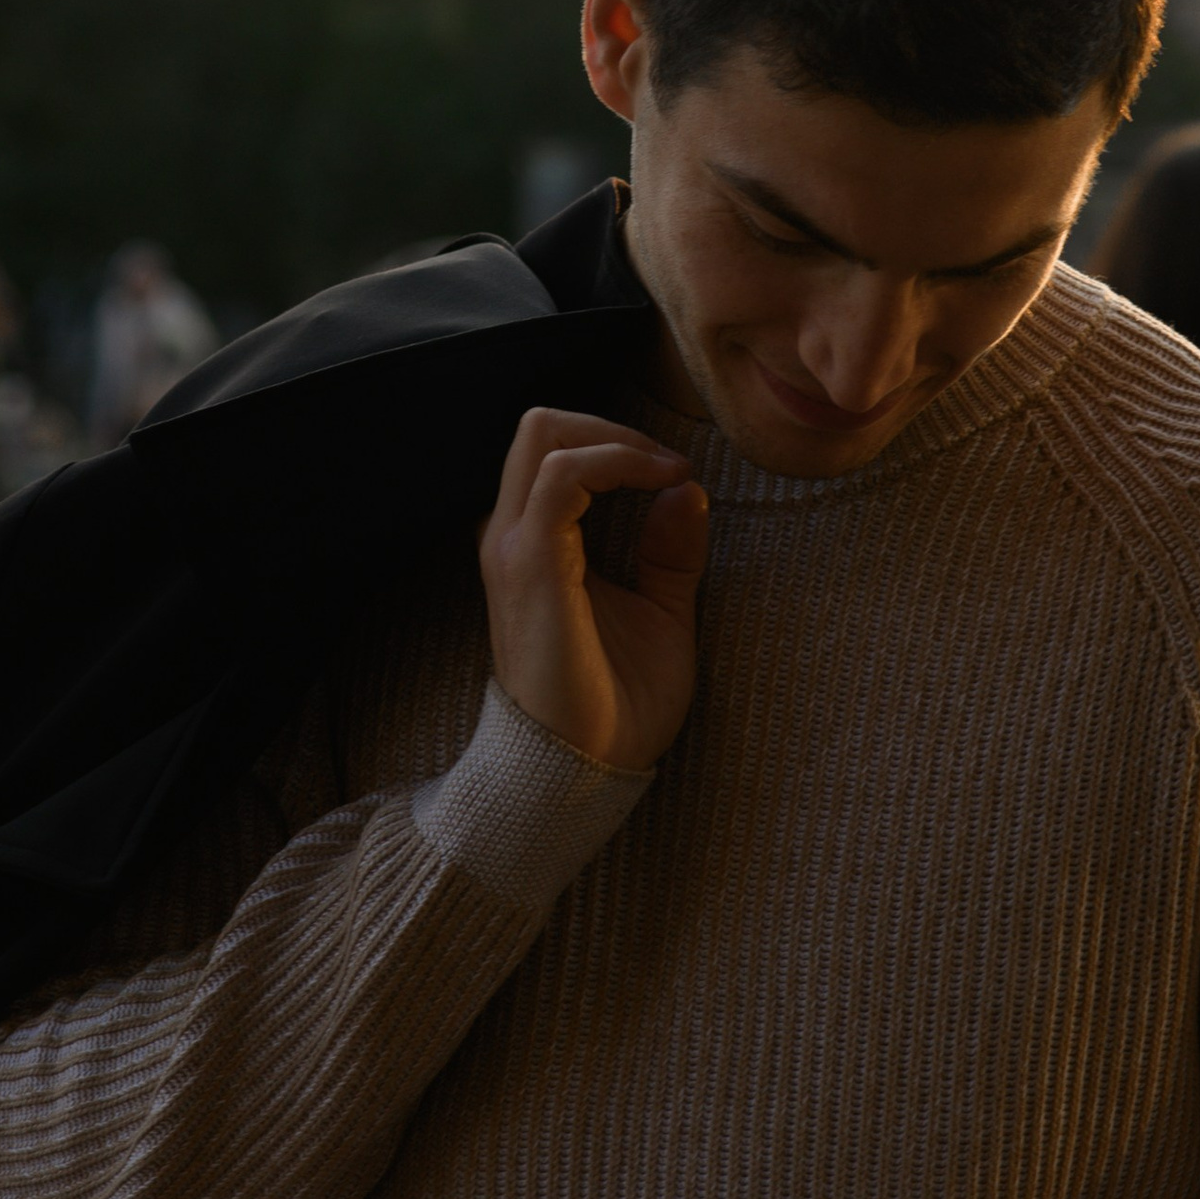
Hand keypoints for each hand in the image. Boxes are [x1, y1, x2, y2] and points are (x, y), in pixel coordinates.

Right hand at [477, 406, 706, 770]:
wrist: (584, 772)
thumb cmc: (617, 706)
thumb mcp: (662, 615)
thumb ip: (669, 555)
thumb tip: (687, 490)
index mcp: (534, 546)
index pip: (554, 451)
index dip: (618, 444)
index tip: (676, 474)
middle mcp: (512, 537)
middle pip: (540, 426)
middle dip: (612, 426)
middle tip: (666, 463)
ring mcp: (515, 549)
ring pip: (544, 436)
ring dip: (617, 439)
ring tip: (667, 471)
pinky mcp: (531, 567)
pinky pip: (563, 477)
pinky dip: (616, 463)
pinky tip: (660, 486)